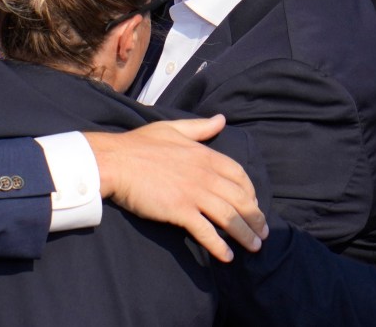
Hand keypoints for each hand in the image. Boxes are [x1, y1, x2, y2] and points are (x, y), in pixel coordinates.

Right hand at [84, 115, 267, 262]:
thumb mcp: (171, 128)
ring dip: (245, 234)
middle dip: (255, 218)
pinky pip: (206, 231)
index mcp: (204, 155)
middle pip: (241, 200)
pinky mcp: (180, 210)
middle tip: (262, 233)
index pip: (239, 175)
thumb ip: (199, 127)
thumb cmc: (137, 144)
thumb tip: (221, 119)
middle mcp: (204, 175)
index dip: (250, 192)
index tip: (253, 204)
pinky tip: (227, 256)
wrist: (113, 161)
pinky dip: (219, 245)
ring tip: (253, 247)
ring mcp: (193, 193)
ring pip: (229, 217)